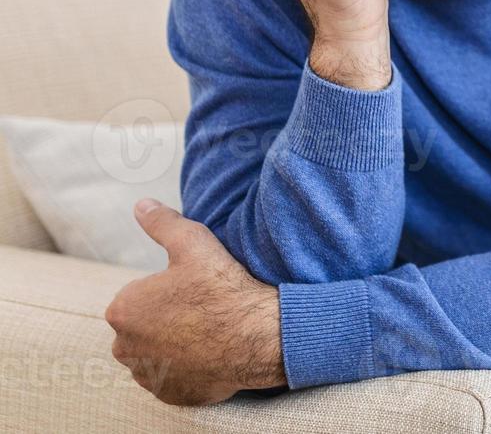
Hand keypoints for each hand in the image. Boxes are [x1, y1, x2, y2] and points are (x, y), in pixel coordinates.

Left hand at [105, 199, 284, 406]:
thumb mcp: (193, 243)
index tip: (194, 288)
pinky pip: (172, 378)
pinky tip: (210, 352)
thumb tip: (141, 205)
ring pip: (155, 354)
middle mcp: (125, 347)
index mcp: (123, 309)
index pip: (139, 296)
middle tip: (202, 309)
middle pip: (143, 326)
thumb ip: (162, 223)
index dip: (168, 290)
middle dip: (165, 319)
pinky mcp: (169, 395)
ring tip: (208, 330)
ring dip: (173, 345)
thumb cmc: (224, 288)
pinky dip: (186, 368)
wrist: (258, 334)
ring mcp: (147, 375)